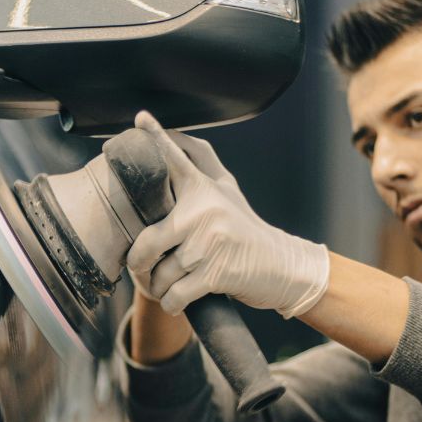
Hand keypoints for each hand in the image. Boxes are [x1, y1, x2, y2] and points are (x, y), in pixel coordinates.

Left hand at [126, 111, 329, 317]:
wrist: (283, 266)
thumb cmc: (244, 228)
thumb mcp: (226, 192)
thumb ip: (198, 169)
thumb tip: (170, 137)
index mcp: (204, 189)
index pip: (175, 159)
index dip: (156, 138)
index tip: (141, 119)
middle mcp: (205, 210)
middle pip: (146, 243)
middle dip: (139, 264)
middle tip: (142, 268)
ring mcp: (211, 241)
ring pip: (159, 274)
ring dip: (157, 287)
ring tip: (165, 284)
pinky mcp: (216, 272)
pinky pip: (175, 294)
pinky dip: (171, 303)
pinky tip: (176, 299)